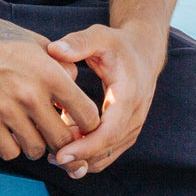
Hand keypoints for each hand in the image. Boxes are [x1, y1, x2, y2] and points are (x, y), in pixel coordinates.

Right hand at [0, 0, 99, 164]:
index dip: (89, 124)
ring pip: (36, 150)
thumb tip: (76, 89)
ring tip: (32, 131)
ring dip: (37, 144)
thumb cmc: (4, 39)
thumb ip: (63, 68)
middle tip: (57, 133)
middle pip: (63, 140)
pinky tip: (11, 133)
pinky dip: (13, 147)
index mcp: (50, 74)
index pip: (86, 114)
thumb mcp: (41, 45)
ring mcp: (7, 111)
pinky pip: (9, 152)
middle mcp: (31, 95)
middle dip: (64, 141)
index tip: (82, 123)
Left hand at [45, 22, 165, 174]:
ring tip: (54, 155)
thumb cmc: (118, 44)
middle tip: (51, 158)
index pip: (110, 132)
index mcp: (128, 95)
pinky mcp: (127, 130)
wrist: (144, 52)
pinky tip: (67, 145)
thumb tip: (53, 50)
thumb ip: (78, 43)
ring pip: (108, 154)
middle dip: (80, 158)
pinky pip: (108, 150)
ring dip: (83, 159)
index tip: (61, 155)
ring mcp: (133, 126)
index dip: (85, 146)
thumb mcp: (100, 36)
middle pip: (108, 149)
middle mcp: (134, 116)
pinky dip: (89, 153)